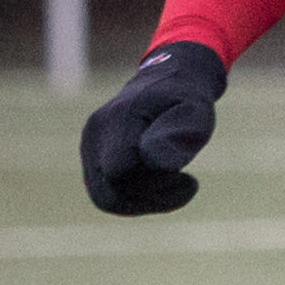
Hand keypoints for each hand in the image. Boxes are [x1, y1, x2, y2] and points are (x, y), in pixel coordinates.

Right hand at [80, 41, 226, 214]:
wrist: (168, 83)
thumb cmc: (186, 100)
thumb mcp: (196, 113)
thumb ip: (177, 133)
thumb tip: (152, 160)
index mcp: (117, 120)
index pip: (118, 174)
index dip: (154, 186)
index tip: (189, 179)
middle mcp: (94, 133)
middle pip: (109, 194)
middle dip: (150, 199)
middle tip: (186, 184)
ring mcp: (88, 146)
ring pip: (106, 198)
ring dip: (146, 201)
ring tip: (178, 183)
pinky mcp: (92, 158)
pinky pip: (107, 193)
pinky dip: (138, 198)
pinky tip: (164, 184)